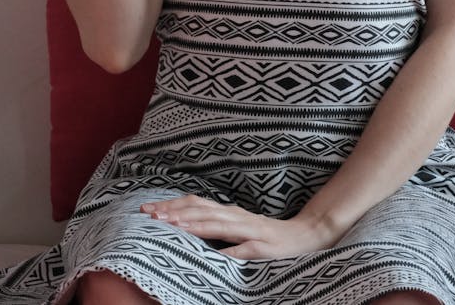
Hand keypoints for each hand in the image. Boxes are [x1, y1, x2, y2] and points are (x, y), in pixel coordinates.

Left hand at [139, 196, 336, 259]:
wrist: (305, 236)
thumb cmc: (267, 236)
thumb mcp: (238, 230)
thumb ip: (217, 228)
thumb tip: (186, 229)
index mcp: (228, 213)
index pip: (195, 205)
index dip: (172, 205)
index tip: (148, 210)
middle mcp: (236, 216)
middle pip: (200, 209)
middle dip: (174, 211)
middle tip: (150, 214)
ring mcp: (249, 230)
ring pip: (216, 223)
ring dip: (192, 223)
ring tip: (171, 224)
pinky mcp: (261, 246)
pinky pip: (239, 247)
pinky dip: (223, 247)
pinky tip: (209, 250)